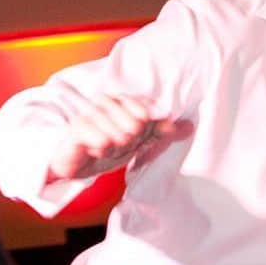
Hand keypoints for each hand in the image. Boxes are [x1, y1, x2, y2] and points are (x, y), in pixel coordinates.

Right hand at [48, 95, 175, 182]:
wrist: (77, 164)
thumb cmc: (108, 148)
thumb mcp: (139, 142)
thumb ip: (163, 133)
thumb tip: (189, 126)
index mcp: (122, 101)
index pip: (144, 109)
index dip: (144, 125)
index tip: (138, 134)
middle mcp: (105, 102)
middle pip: (133, 121)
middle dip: (130, 138)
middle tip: (121, 144)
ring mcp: (90, 113)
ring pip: (117, 130)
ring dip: (116, 144)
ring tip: (110, 148)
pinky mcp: (76, 128)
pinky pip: (98, 137)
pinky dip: (101, 146)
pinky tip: (98, 150)